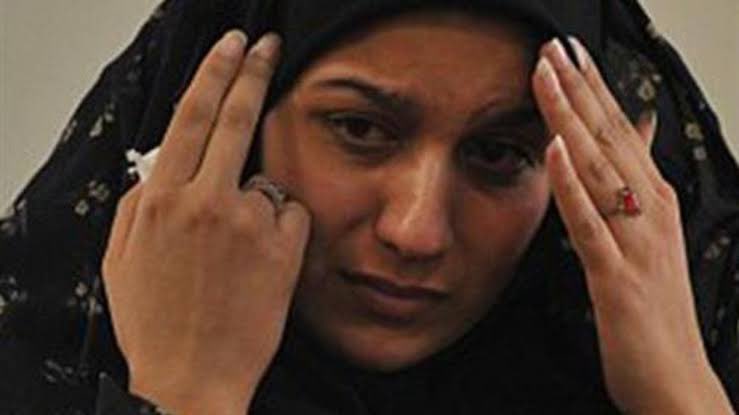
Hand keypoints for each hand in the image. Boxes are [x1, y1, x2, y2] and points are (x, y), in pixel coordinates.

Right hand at [102, 31, 310, 414]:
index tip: (230, 46)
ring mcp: (249, 223)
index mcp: (161, 200)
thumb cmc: (155, 322)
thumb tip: (163, 166)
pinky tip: (260, 263)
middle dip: (251, 71)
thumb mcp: (122, 258)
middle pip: (235, 117)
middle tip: (263, 45)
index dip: (214, 73)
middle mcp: (207, 201)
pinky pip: (288, 213)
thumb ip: (141, 202)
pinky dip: (278, 228)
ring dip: (253, 201)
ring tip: (234, 253)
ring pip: (264, 179)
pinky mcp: (284, 247)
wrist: (193, 376)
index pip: (192, 116)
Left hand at [532, 38, 732, 413]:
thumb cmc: (657, 308)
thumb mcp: (649, 238)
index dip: (592, 90)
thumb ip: (636, 184)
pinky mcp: (617, 277)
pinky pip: (591, 224)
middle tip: (552, 47)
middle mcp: (649, 213)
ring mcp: (636, 243)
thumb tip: (636, 132)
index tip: (566, 55)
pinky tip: (555, 150)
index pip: (619, 133)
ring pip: (599, 169)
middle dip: (579, 89)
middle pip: (609, 139)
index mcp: (653, 202)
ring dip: (571, 119)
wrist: (675, 379)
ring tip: (548, 76)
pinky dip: (573, 184)